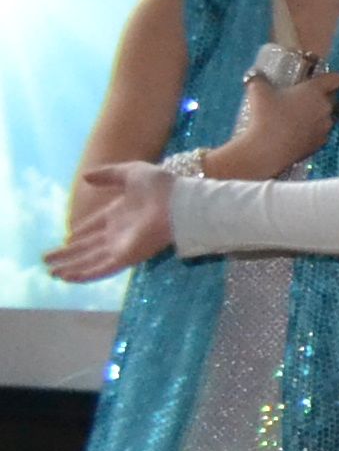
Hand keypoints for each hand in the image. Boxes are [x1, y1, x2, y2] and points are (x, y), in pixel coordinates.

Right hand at [48, 160, 178, 280]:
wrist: (179, 201)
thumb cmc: (160, 186)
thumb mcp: (130, 172)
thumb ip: (108, 175)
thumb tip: (86, 177)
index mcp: (119, 214)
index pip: (94, 226)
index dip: (80, 233)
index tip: (67, 238)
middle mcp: (119, 233)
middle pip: (88, 246)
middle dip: (68, 253)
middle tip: (48, 259)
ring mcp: (122, 246)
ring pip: (91, 260)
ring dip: (72, 267)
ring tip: (52, 273)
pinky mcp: (126, 257)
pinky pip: (102, 268)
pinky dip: (85, 274)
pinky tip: (67, 277)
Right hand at [227, 59, 338, 177]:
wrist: (267, 149)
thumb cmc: (265, 115)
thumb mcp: (257, 90)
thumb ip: (259, 79)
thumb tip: (255, 75)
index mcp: (315, 91)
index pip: (336, 78)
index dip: (330, 77)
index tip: (318, 80)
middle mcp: (326, 108)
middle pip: (332, 97)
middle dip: (320, 96)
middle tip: (300, 98)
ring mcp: (325, 127)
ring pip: (326, 116)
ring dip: (315, 115)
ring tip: (294, 117)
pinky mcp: (320, 143)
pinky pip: (319, 133)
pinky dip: (311, 132)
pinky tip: (294, 133)